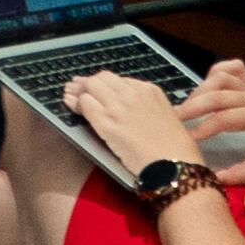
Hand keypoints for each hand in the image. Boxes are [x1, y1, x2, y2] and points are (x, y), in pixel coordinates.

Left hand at [63, 67, 194, 184]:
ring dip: (79, 92)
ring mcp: (119, 107)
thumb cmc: (175, 149)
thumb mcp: (166, 117)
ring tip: (70, 96)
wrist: (175, 165)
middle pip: (101, 79)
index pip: (117, 80)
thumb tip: (129, 109)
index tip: (95, 89)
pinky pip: (85, 105)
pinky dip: (75, 104)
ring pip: (90, 87)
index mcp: (149, 90)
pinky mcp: (107, 123)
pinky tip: (70, 105)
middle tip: (77, 89)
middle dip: (88, 84)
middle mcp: (133, 94)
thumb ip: (147, 107)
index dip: (104, 85)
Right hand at [174, 56, 244, 179]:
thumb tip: (210, 178)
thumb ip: (237, 175)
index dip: (204, 128)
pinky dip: (214, 74)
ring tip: (185, 108)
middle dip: (193, 106)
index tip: (187, 139)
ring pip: (221, 79)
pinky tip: (203, 89)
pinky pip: (230, 70)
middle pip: (219, 95)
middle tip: (174, 119)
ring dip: (200, 91)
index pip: (226, 118)